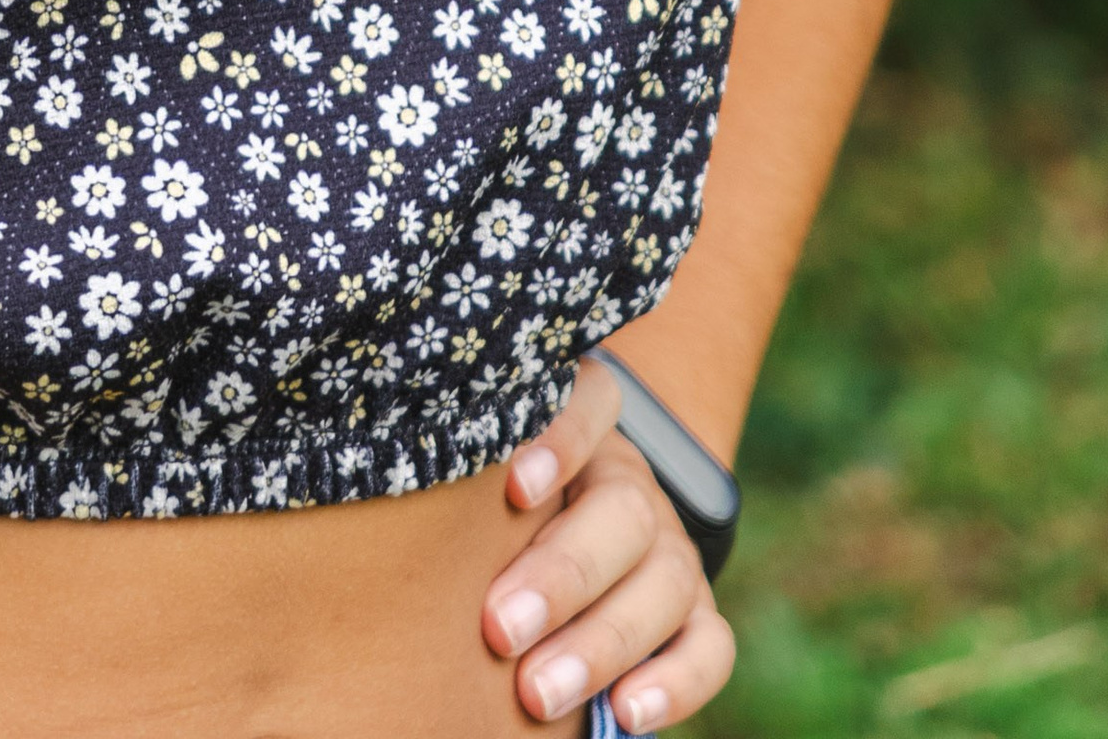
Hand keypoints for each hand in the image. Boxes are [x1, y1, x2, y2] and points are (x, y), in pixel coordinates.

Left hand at [480, 361, 735, 730]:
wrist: (563, 540)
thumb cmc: (491, 514)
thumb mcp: (483, 484)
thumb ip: (465, 488)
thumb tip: (397, 529)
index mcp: (580, 432)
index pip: (592, 400)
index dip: (562, 437)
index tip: (512, 486)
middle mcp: (631, 484)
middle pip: (624, 511)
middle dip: (562, 576)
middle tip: (498, 629)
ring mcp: (672, 548)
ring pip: (667, 581)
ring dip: (601, 643)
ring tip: (537, 693)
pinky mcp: (697, 614)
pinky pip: (710, 645)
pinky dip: (676, 682)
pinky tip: (627, 714)